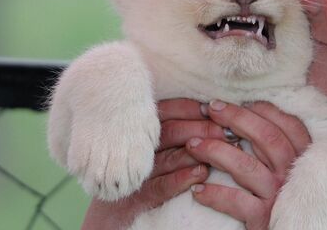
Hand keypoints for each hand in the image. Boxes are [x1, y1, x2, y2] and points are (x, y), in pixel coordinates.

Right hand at [81, 99, 229, 229]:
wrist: (102, 225)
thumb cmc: (134, 184)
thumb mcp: (148, 156)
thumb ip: (170, 137)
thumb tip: (207, 118)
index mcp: (135, 135)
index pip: (163, 113)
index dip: (188, 108)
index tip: (212, 108)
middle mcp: (130, 152)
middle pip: (168, 132)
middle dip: (199, 128)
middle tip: (224, 130)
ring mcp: (129, 177)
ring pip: (165, 157)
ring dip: (196, 151)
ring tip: (220, 148)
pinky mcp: (130, 202)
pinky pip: (157, 188)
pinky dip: (180, 179)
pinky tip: (200, 173)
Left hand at [186, 100, 311, 229]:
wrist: (288, 229)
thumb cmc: (279, 192)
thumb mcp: (284, 164)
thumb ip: (273, 142)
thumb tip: (245, 109)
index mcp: (301, 156)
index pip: (286, 124)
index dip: (259, 109)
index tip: (229, 103)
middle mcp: (292, 173)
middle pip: (267, 137)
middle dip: (236, 118)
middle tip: (210, 109)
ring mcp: (279, 194)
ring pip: (247, 167)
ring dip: (216, 151)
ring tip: (193, 145)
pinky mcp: (264, 217)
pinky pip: (237, 202)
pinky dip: (215, 194)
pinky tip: (197, 189)